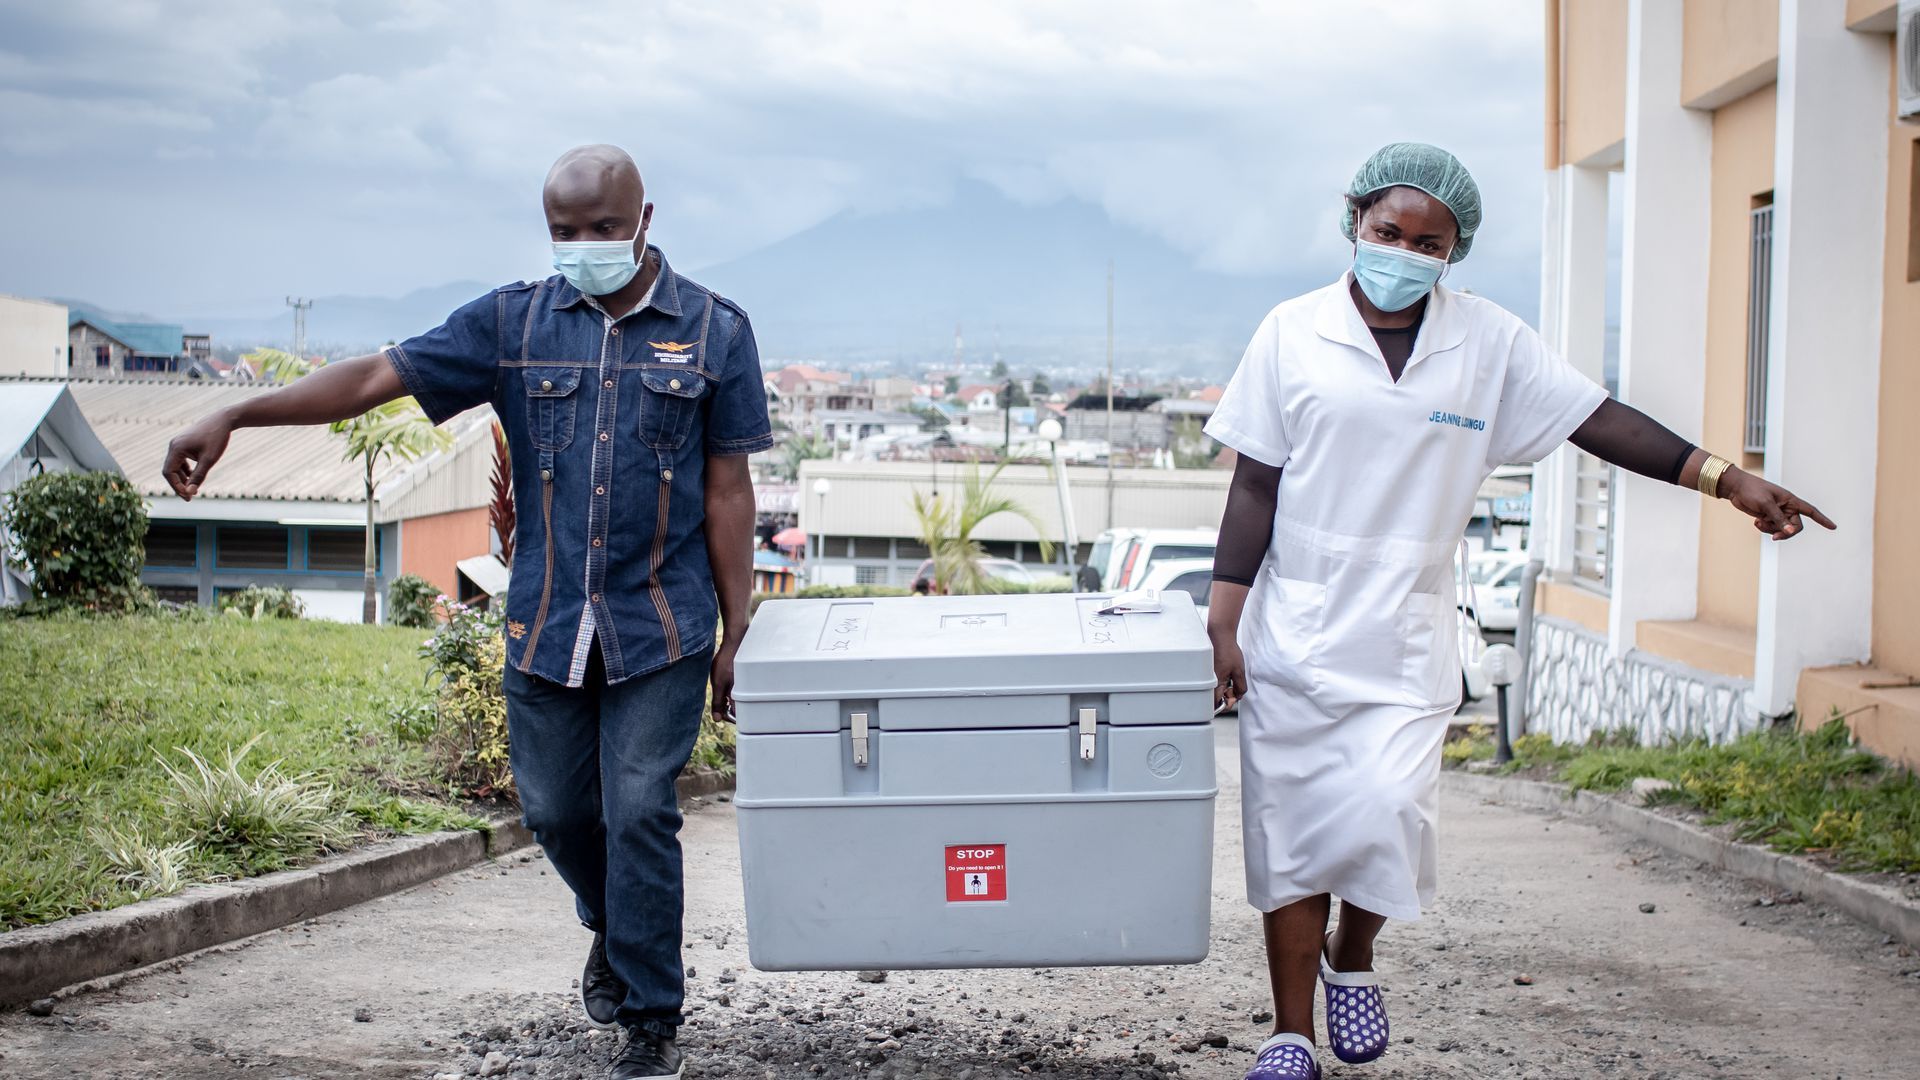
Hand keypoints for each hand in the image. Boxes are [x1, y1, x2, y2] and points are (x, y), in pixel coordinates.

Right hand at [162, 412, 233, 499]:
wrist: (223, 420)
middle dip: (179, 484)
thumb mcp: (209, 460)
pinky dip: (186, 471)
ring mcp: (177, 444)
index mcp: (176, 448)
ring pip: (175, 466)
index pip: (169, 473)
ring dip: (183, 478)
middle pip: (170, 471)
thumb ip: (198, 476)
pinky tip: (195, 478)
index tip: (187, 497)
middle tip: (189, 498)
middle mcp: (173, 445)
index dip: (176, 486)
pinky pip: (180, 461)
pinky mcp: (183, 444)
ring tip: (193, 490)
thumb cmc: (217, 438)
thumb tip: (190, 492)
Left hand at [709, 637, 740, 724]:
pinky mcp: (745, 679)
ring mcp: (747, 685)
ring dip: (728, 699)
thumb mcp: (718, 683)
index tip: (719, 712)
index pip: (737, 717)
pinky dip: (731, 691)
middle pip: (738, 709)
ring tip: (721, 689)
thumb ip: (718, 702)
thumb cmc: (726, 662)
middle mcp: (747, 692)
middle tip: (719, 701)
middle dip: (727, 708)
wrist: (735, 644)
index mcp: (741, 696)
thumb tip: (717, 718)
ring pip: (738, 700)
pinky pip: (739, 691)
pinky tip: (725, 681)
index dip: (727, 717)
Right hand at [1210, 624, 1247, 711]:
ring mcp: (1207, 677)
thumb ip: (1240, 687)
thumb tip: (1239, 696)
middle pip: (1215, 699)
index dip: (1227, 704)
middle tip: (1234, 688)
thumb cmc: (1228, 651)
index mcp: (1215, 683)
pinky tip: (1227, 674)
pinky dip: (1221, 682)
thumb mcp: (1239, 671)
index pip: (1216, 704)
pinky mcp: (1208, 672)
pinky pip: (1214, 683)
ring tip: (1231, 678)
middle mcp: (1208, 681)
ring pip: (1215, 691)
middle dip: (1227, 697)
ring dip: (1225, 689)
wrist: (1220, 636)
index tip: (1234, 698)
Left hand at [1721, 469, 1835, 540]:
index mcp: (1790, 501)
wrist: (1736, 488)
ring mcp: (1777, 513)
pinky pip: (1771, 529)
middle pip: (1795, 526)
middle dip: (1786, 533)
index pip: (1811, 511)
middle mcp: (1786, 507)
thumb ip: (1778, 519)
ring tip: (1759, 523)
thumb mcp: (1766, 505)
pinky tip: (1756, 522)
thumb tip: (1791, 532)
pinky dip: (1765, 528)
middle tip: (1775, 538)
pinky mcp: (1767, 517)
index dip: (1822, 520)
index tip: (1834, 527)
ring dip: (1771, 530)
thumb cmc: (1752, 491)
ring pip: (1782, 529)